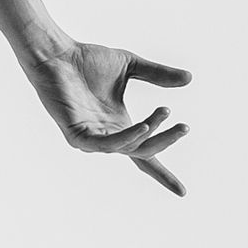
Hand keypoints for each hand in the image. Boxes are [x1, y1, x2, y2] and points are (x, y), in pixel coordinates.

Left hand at [30, 41, 191, 196]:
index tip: (182, 193)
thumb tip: (190, 79)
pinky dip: (125, 138)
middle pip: (143, 151)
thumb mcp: (131, 66)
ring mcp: (91, 138)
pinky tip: (142, 127)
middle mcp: (107, 135)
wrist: (57, 53)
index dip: (163, 175)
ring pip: (128, 147)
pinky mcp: (75, 135)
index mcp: (120, 126)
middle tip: (184, 126)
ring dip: (150, 132)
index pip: (145, 156)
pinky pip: (104, 144)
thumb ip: (157, 74)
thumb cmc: (87, 60)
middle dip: (166, 141)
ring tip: (165, 112)